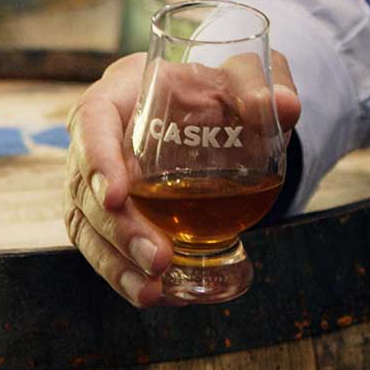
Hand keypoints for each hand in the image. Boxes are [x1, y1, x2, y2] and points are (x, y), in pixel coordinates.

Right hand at [64, 51, 301, 306]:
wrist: (205, 110)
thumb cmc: (213, 87)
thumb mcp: (242, 74)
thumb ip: (259, 82)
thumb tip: (284, 106)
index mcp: (115, 96)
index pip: (91, 123)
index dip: (97, 160)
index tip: (119, 195)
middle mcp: (95, 142)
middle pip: (86, 188)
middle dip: (118, 230)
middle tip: (158, 259)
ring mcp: (95, 183)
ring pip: (87, 226)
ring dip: (115, 263)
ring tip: (153, 292)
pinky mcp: (108, 216)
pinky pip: (103, 249)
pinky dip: (124, 276)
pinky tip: (158, 295)